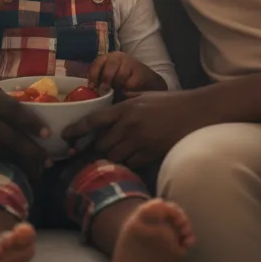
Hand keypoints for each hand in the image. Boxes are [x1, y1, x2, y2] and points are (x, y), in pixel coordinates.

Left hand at [62, 89, 204, 168]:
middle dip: (91, 150)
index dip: (77, 129)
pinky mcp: (150, 154)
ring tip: (99, 162)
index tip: (65, 136)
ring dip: (106, 159)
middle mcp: (129, 125)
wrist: (195, 112)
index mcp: (125, 108)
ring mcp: (139, 141)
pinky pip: (130, 164)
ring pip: (113, 156)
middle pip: (101, 144)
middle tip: (81, 155)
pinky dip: (124, 164)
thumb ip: (126, 102)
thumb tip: (111, 107)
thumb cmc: (170, 102)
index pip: (94, 120)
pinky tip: (123, 163)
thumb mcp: (144, 96)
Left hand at [88, 51, 166, 92]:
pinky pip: (129, 84)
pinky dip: (127, 90)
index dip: (94, 75)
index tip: (92, 87)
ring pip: (119, 76)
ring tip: (120, 90)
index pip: (97, 63)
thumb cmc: (126, 82)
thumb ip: (102, 82)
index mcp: (108, 58)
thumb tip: (93, 92)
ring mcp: (130, 62)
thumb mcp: (112, 79)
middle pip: (108, 68)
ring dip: (118, 86)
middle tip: (106, 90)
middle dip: (106, 81)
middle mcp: (119, 57)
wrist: (148, 82)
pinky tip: (129, 91)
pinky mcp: (139, 72)